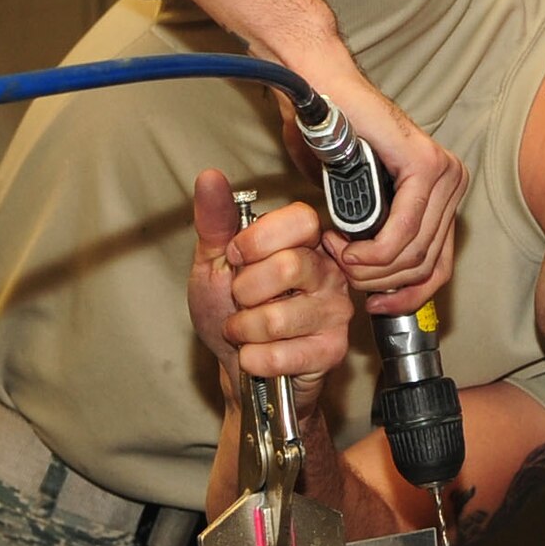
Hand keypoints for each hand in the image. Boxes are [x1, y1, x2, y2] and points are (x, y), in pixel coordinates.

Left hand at [186, 170, 353, 419]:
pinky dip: (253, 358)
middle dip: (245, 290)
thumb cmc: (228, 311)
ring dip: (244, 329)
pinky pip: (283, 354)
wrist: (237, 368)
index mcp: (304, 242)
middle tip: (241, 300)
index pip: (301, 220)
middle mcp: (328, 272)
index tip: (236, 256)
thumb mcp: (214, 262)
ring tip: (245, 330)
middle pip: (289, 266)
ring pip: (280, 316)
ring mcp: (335, 311)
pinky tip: (255, 355)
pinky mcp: (332, 350)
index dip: (258, 240)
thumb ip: (215, 221)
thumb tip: (210, 177)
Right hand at [288, 76, 466, 315]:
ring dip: (369, 266)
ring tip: (337, 251)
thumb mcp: (361, 204)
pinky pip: (404, 233)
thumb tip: (381, 281)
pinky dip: (371, 250)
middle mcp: (452, 181)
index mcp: (443, 192)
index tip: (375, 306)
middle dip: (379, 281)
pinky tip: (346, 246)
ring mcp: (444, 172)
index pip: (440, 265)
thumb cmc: (331, 139)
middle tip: (341, 267)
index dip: (407, 296)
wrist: (321, 90)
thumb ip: (379, 237)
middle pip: (427, 264)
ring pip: (415, 253)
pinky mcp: (426, 166)